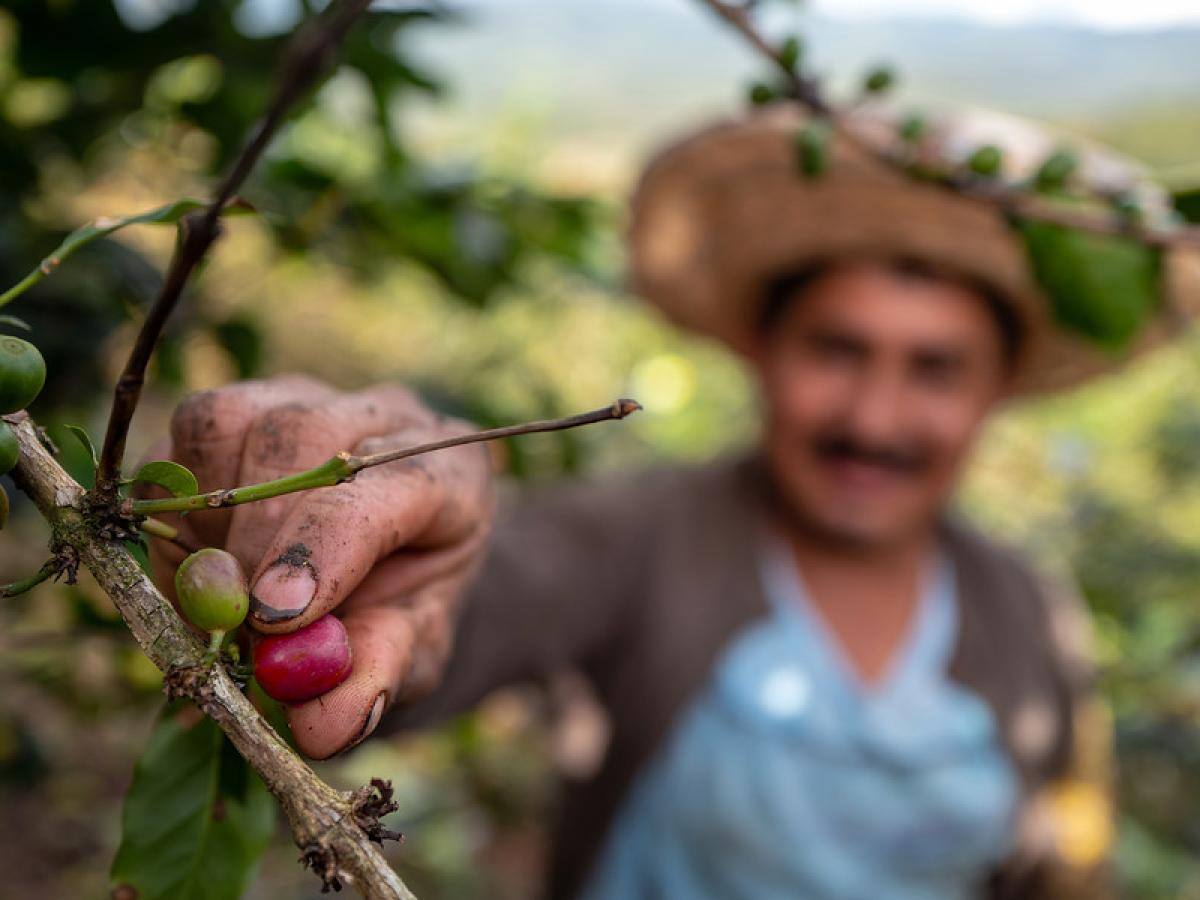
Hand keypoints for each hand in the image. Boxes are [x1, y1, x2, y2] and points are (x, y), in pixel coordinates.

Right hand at [141, 375, 493, 757]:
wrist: (396, 560)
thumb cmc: (409, 604)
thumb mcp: (413, 649)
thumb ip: (377, 677)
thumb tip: (317, 726)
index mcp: (450, 472)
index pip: (389, 483)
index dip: (323, 547)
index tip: (272, 619)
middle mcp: (381, 417)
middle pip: (300, 435)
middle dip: (253, 538)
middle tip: (233, 627)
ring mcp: (309, 397)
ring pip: (228, 420)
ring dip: (204, 518)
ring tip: (223, 598)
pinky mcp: (244, 406)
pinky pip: (182, 437)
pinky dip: (174, 505)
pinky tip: (202, 563)